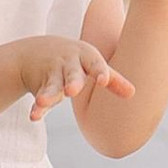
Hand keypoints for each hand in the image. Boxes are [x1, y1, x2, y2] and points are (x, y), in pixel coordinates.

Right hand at [16, 35, 133, 118]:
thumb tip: (133, 93)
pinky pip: (40, 98)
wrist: (33, 50)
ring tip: (43, 101)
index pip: (95, 65)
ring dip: (49, 95)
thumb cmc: (74, 61)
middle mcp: (68, 64)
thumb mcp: (92, 65)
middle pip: (72, 73)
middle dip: (73, 82)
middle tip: (73, 91)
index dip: (100, 72)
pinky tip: (34, 117)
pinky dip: (37, 108)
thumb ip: (112, 79)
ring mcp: (52, 74)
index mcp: (86, 58)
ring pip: (52, 86)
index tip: (103, 81)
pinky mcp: (39, 86)